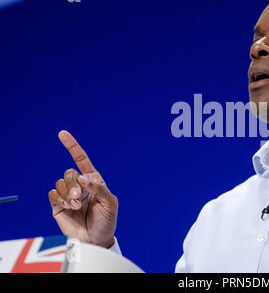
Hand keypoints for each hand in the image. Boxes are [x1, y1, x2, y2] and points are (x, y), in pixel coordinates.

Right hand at [48, 130, 117, 247]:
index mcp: (93, 181)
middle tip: (80, 199)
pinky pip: (53, 194)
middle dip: (74, 185)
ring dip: (68, 195)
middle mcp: (80, 185)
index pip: (81, 160)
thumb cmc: (107, 221)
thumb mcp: (110, 203)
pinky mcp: (58, 205)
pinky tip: (69, 209)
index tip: (62, 134)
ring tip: (77, 207)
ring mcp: (68, 195)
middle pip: (69, 173)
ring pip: (60, 183)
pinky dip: (61, 200)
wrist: (96, 240)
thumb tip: (82, 178)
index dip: (72, 146)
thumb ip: (99, 188)